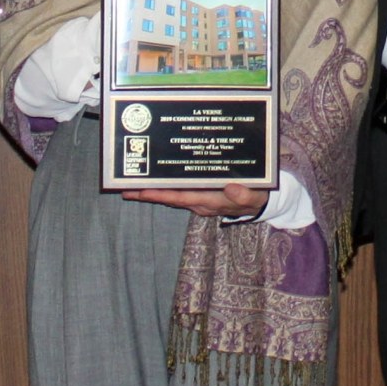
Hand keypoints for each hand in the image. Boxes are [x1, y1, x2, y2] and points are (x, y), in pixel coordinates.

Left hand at [122, 183, 265, 219]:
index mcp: (210, 200)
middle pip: (169, 199)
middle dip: (148, 195)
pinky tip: (155, 183)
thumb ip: (243, 194)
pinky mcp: (200, 197)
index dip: (161, 194)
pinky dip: (165, 189)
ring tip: (132, 187)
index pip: (180, 197)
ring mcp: (199, 201)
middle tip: (125, 190)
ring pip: (171, 197)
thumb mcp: (254, 196)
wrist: (261, 203)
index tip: (142, 190)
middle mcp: (200, 203)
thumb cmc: (257, 196)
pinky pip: (179, 194)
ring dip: (153, 193)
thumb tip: (231, 188)